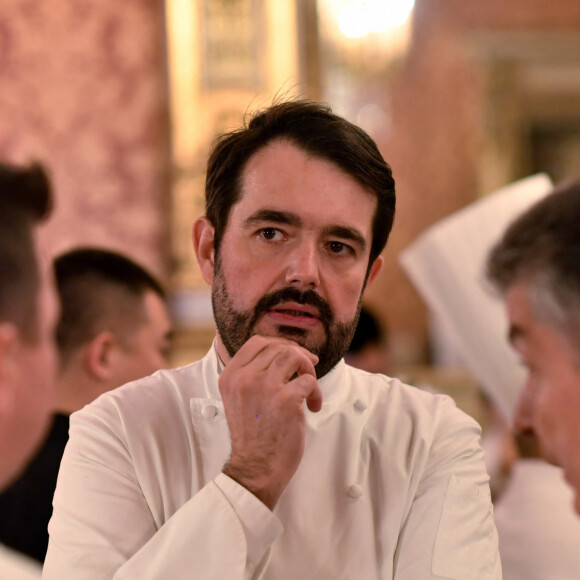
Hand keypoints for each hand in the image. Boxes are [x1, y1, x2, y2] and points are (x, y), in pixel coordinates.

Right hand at [219, 335, 322, 508]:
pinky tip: (313, 407)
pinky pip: (308, 380)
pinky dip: (316, 392)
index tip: (291, 358)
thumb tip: (284, 353)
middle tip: (307, 371)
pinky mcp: (285, 400)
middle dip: (298, 357)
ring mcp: (264, 387)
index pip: (256, 342)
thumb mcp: (240, 398)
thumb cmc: (253, 436)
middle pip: (279, 348)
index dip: (279, 345)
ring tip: (309, 389)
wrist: (255, 469)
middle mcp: (244, 378)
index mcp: (230, 376)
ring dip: (308, 370)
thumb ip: (252, 375)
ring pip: (294, 356)